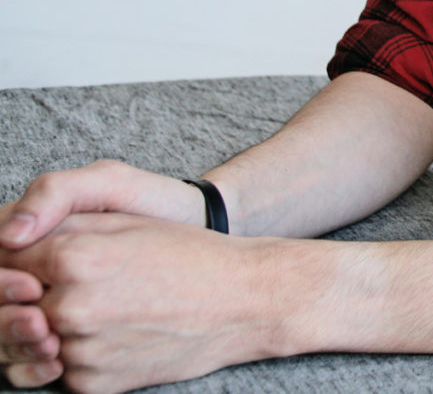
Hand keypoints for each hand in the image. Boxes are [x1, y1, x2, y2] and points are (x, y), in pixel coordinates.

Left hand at [0, 162, 209, 387]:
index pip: (9, 259)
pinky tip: (119, 331)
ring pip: (39, 337)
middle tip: (87, 285)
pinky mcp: (92, 384)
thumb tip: (10, 241)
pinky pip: (63, 367)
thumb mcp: (126, 221)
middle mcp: (69, 308)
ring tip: (110, 306)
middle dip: (39, 293)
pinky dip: (81, 352)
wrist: (242, 302)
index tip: (43, 259)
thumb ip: (58, 225)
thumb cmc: (188, 253)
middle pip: (18, 303)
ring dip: (59, 325)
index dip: (24, 257)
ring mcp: (80, 350)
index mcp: (74, 258)